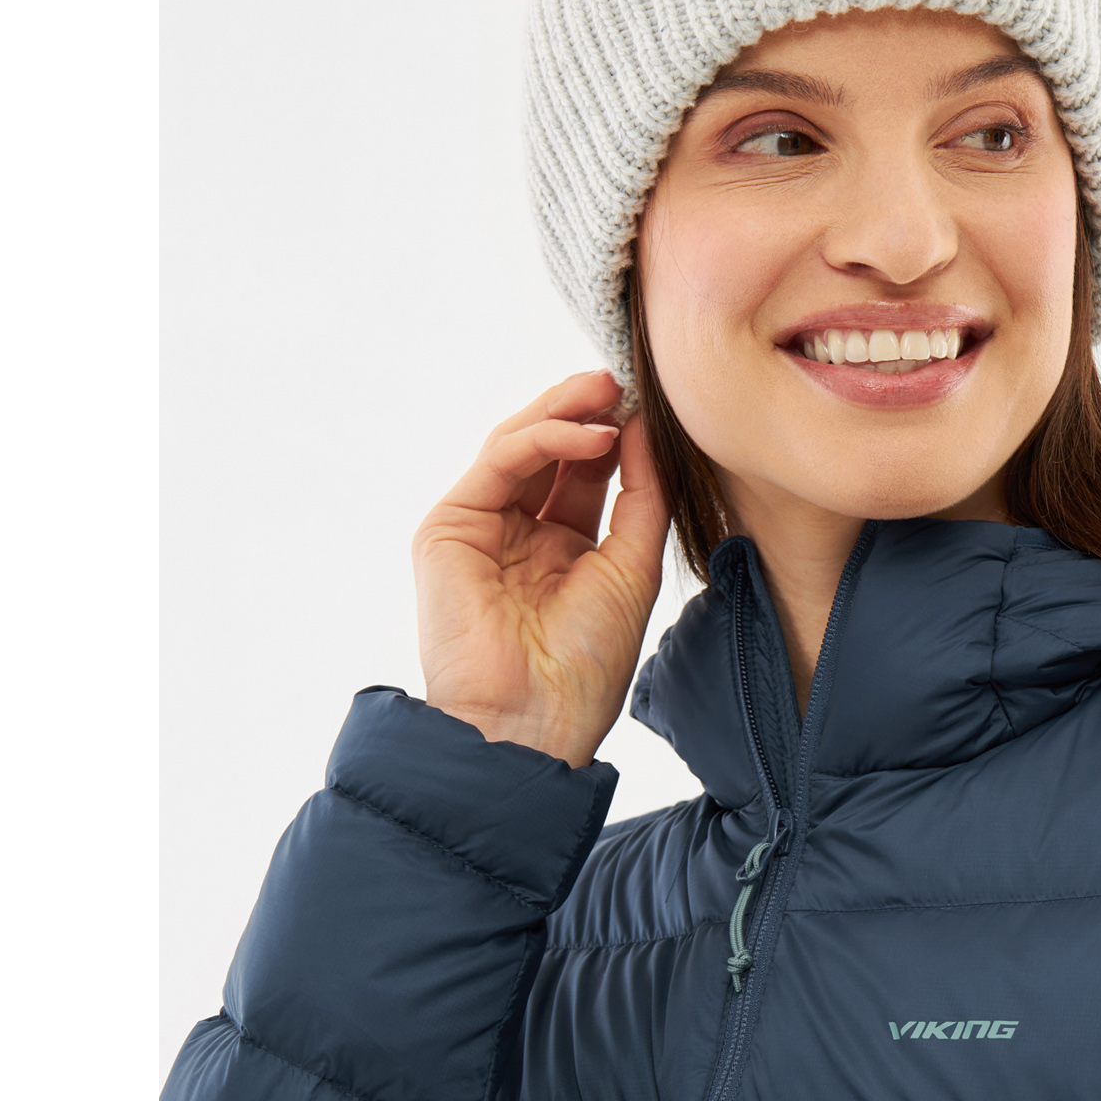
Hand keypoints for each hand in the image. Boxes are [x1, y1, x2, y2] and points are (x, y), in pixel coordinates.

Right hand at [412, 370, 668, 766]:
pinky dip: (545, 437)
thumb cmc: (585, 664)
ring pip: (519, 444)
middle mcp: (515, 534)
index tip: (651, 408)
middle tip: (625, 382)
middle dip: (586, 411)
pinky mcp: (449, 525)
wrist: (534, 718)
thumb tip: (643, 430)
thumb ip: (640, 496)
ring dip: (565, 411)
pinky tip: (590, 434)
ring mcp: (479, 527)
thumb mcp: (632, 567)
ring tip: (609, 392)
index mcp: (557, 549)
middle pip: (548, 451)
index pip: (582, 473)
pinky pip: (500, 461)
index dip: (614, 436)